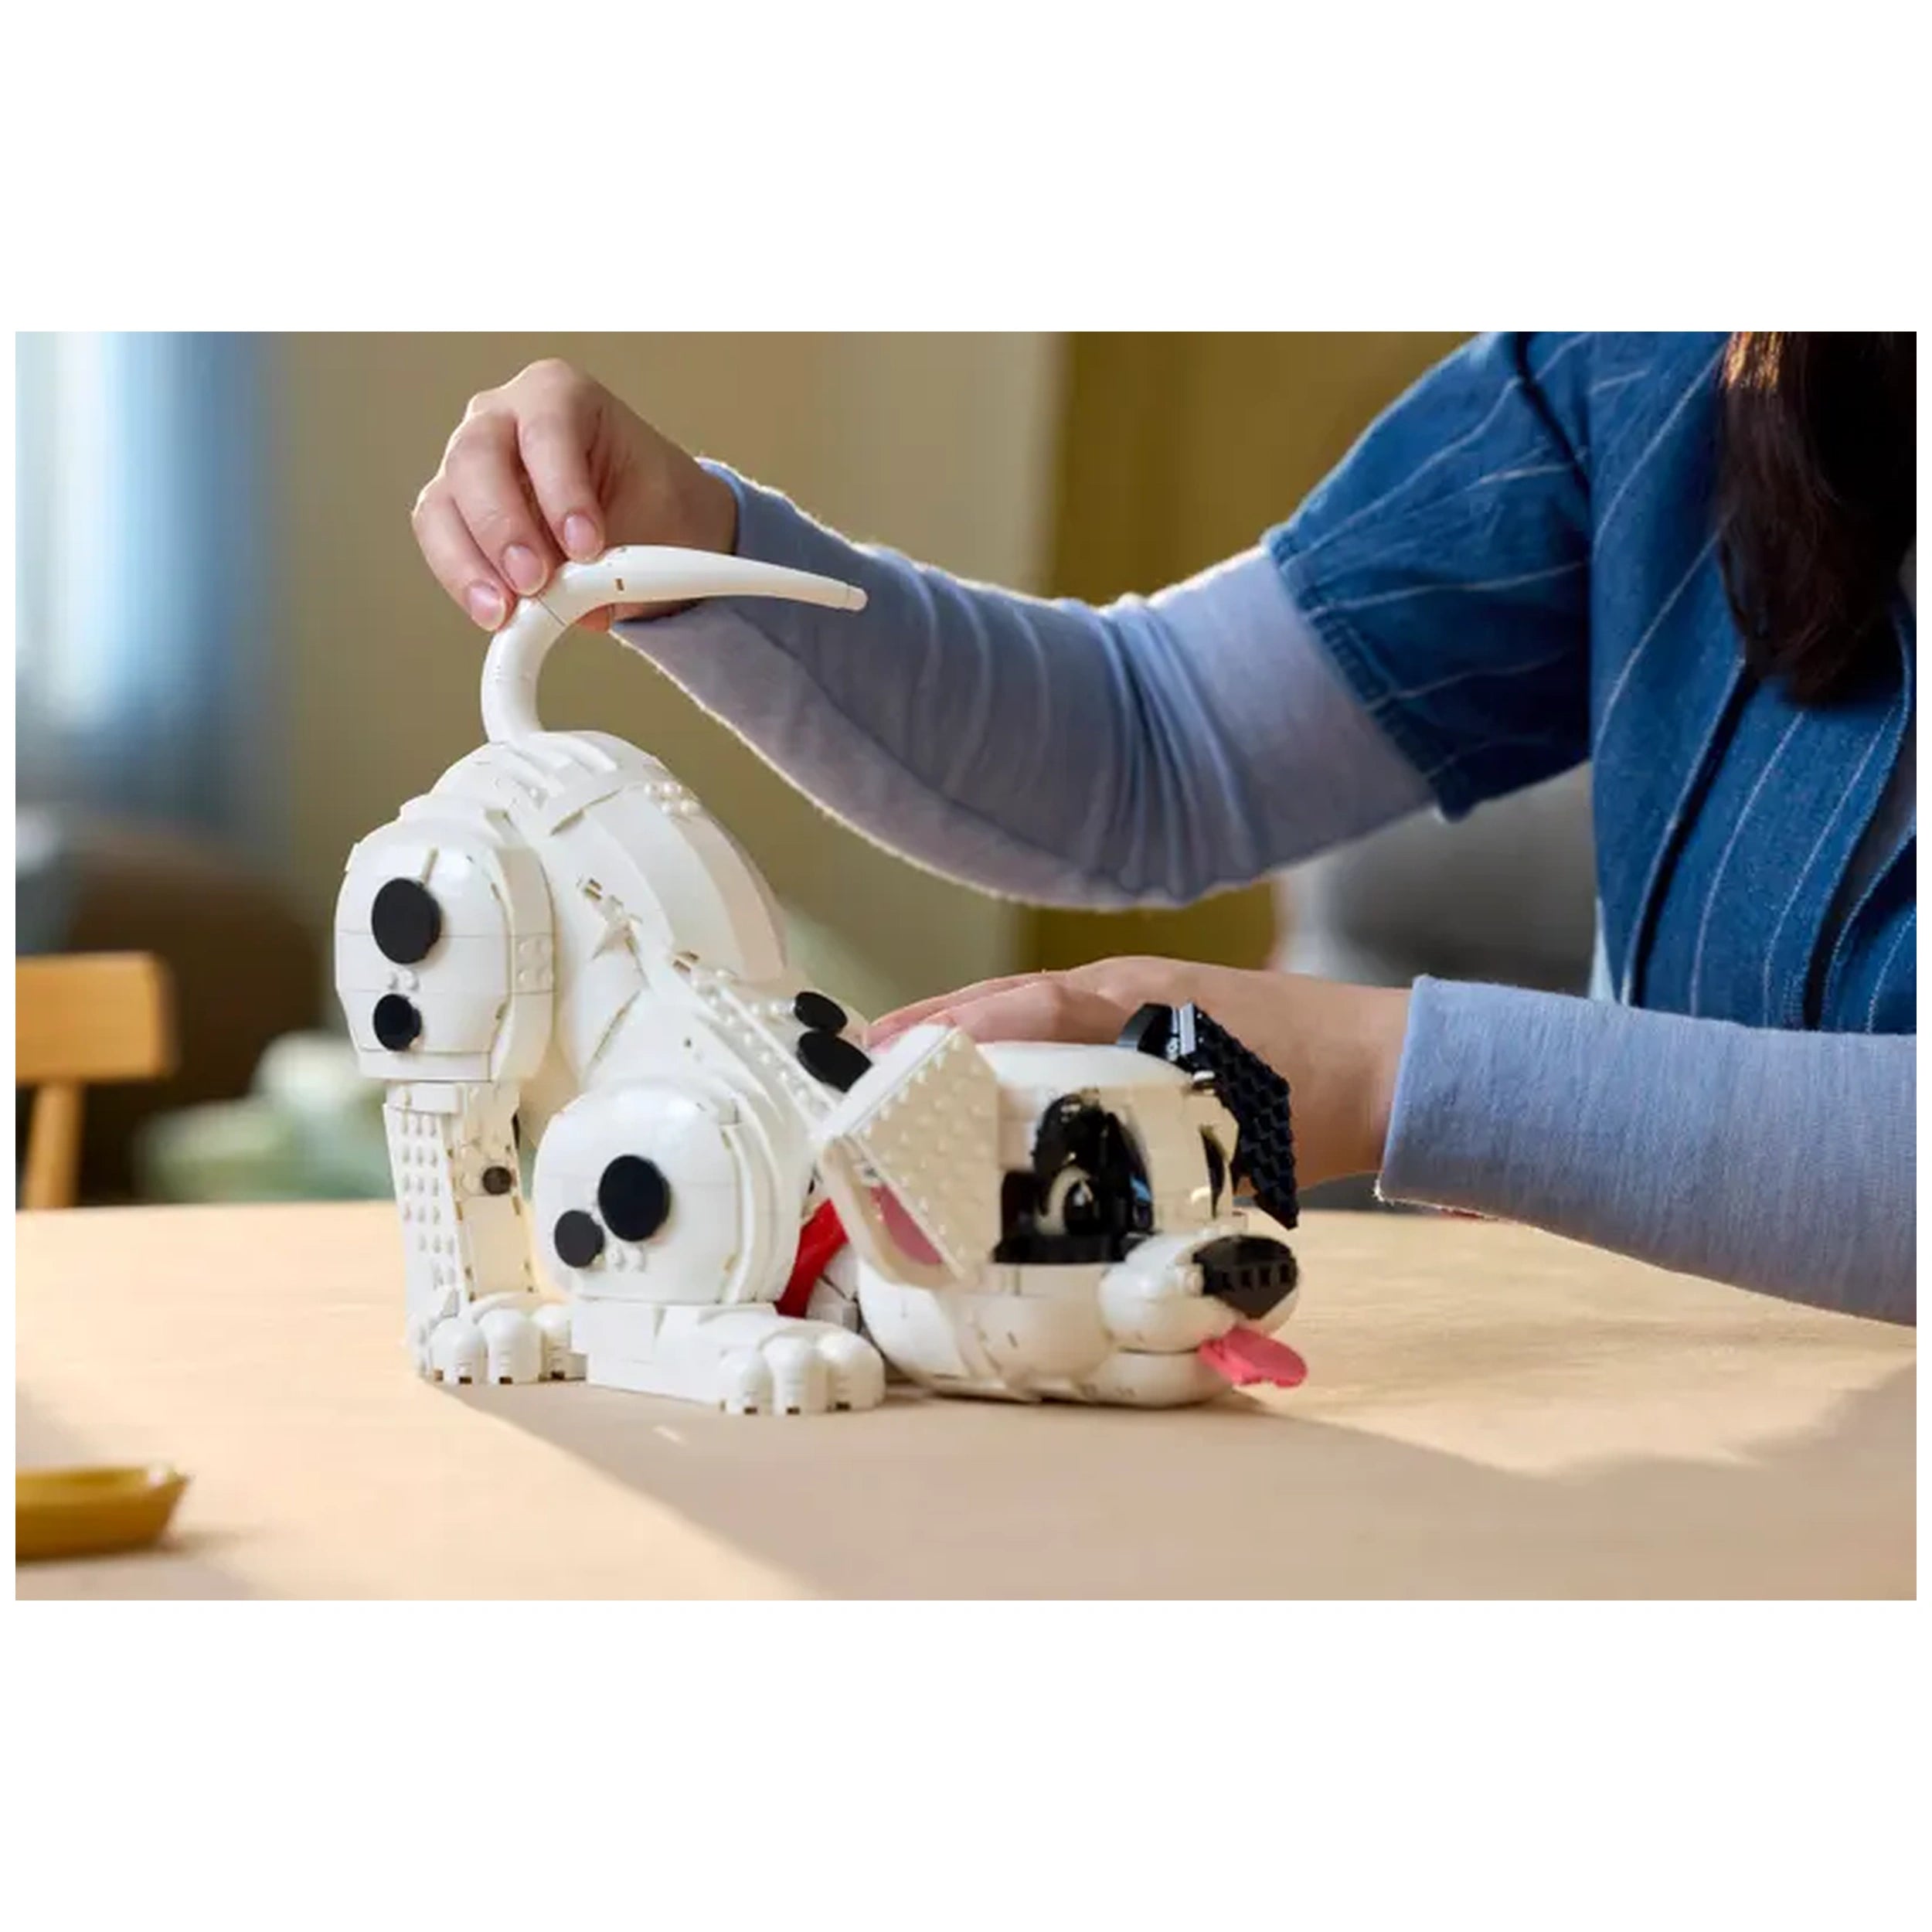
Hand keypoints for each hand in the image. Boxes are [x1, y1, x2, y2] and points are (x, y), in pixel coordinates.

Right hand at [411, 358, 738, 632]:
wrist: (651, 521)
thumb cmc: (650, 503)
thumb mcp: (653, 522)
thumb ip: (617, 558)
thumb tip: (581, 608)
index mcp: (558, 394)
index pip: (547, 430)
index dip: (561, 490)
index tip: (585, 548)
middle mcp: (502, 417)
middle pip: (476, 458)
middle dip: (503, 527)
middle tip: (533, 582)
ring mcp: (468, 462)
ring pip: (443, 504)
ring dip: (470, 563)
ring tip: (505, 612)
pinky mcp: (454, 510)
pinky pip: (441, 542)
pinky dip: (466, 581)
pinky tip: (495, 613)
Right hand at [871, 957, 1412, 1189]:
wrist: (1392, 1072)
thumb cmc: (1315, 1101)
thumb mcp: (1226, 1135)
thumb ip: (1151, 1159)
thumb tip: (1071, 1202)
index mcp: (1135, 1006)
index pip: (1021, 1011)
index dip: (948, 1034)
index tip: (883, 1053)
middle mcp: (1127, 991)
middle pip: (1010, 1002)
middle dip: (935, 1028)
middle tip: (862, 1060)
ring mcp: (1143, 1000)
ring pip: (1034, 1012)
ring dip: (970, 1035)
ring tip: (903, 1067)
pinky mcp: (1159, 1022)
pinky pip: (1067, 1026)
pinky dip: (1019, 1046)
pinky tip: (997, 1081)